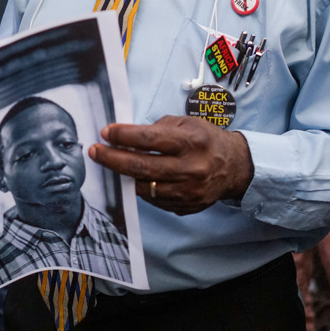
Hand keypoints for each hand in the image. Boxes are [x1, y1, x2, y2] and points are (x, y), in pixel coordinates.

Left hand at [89, 115, 253, 214]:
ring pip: (144, 187)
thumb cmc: (207, 140)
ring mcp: (187, 191)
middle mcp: (190, 168)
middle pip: (141, 166)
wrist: (234, 167)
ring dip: (123, 175)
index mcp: (190, 142)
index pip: (148, 138)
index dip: (123, 136)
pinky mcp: (185, 207)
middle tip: (95, 151)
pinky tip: (133, 177)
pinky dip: (141, 188)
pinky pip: (154, 200)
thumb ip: (158, 128)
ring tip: (110, 164)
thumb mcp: (187, 123)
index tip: (106, 133)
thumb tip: (127, 136)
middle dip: (112, 158)